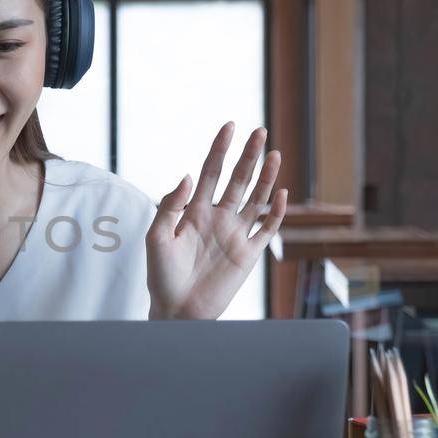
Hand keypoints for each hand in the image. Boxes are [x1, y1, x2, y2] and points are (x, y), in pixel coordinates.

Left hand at [146, 123, 287, 319]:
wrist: (177, 311)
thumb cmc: (161, 276)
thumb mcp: (156, 237)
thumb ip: (170, 206)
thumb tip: (189, 176)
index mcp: (194, 212)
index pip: (210, 172)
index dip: (219, 149)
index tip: (229, 126)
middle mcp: (218, 218)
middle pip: (237, 180)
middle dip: (249, 156)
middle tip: (260, 131)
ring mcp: (235, 235)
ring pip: (255, 199)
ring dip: (266, 178)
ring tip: (274, 154)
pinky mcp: (248, 255)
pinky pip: (267, 229)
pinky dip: (276, 213)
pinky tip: (282, 194)